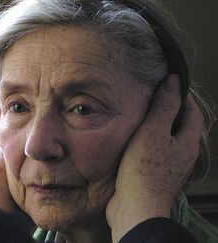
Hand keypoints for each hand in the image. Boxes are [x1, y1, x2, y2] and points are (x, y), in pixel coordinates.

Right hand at [106, 75, 203, 241]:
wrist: (135, 207)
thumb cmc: (144, 170)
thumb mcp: (153, 131)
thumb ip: (164, 106)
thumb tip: (174, 81)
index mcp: (188, 143)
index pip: (193, 112)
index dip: (182, 96)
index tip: (168, 84)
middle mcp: (183, 155)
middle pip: (182, 126)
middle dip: (170, 110)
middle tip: (153, 97)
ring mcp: (170, 167)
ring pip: (168, 139)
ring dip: (158, 126)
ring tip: (141, 116)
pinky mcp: (155, 176)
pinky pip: (156, 152)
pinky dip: (148, 141)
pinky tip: (134, 141)